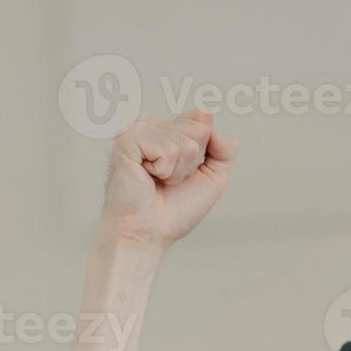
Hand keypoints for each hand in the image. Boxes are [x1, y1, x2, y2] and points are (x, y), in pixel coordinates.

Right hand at [103, 108, 237, 245]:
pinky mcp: (126, 140)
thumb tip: (209, 117)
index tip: (183, 173)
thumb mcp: (213, 177)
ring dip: (177, 170)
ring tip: (157, 180)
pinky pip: (166, 149)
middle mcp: (152, 126)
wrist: (149, 233)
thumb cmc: (173, 210)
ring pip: (183, 141)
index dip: (201, 153)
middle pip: (198, 130)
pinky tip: (147, 177)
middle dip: (191, 162)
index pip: (202, 121)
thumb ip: (224, 148)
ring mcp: (137, 131)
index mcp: (168, 130)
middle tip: (169, 179)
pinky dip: (164, 170)